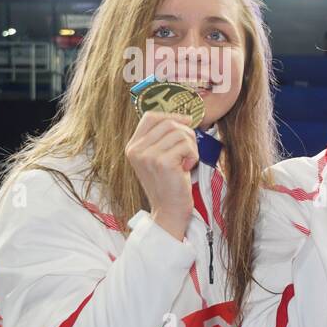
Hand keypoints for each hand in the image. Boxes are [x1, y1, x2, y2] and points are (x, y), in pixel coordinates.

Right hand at [125, 111, 197, 239]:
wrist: (169, 210)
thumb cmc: (170, 183)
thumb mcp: (160, 157)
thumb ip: (164, 138)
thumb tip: (184, 118)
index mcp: (133, 146)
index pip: (151, 117)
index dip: (171, 115)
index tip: (187, 122)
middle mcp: (136, 149)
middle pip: (169, 123)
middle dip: (187, 134)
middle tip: (189, 151)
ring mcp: (147, 155)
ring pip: (180, 133)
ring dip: (191, 147)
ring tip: (187, 162)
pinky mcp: (162, 162)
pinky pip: (186, 146)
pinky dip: (193, 156)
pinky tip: (187, 168)